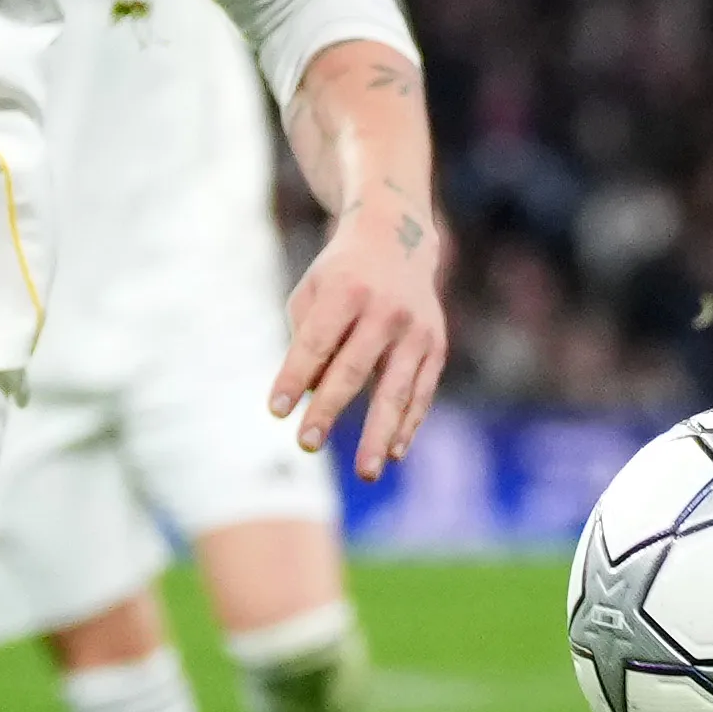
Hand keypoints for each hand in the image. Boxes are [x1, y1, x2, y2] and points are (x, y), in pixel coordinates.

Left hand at [270, 190, 449, 474]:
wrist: (398, 238)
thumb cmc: (340, 274)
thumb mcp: (312, 292)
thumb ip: (306, 341)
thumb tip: (310, 397)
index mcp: (347, 291)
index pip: (315, 342)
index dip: (294, 376)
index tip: (275, 411)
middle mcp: (385, 310)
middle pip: (353, 369)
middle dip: (328, 409)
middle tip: (306, 444)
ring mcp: (416, 329)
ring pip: (396, 390)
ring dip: (378, 434)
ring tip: (365, 472)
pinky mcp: (437, 345)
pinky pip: (422, 393)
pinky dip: (408, 424)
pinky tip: (393, 453)